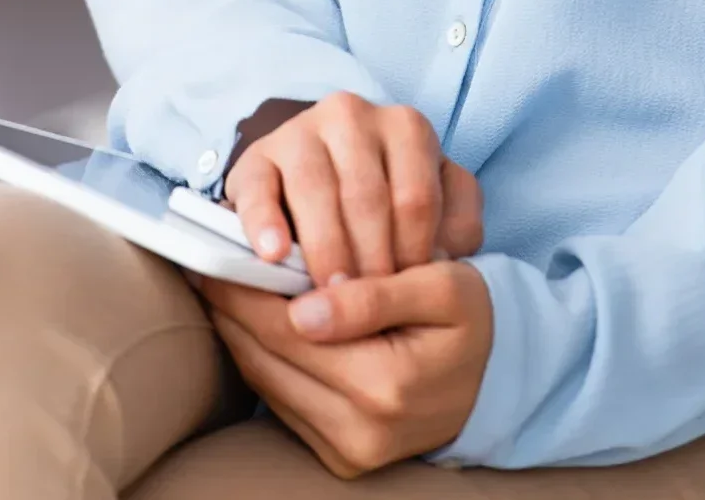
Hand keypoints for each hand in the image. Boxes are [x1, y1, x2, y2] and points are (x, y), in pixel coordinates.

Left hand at [189, 257, 492, 478]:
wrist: (496, 379)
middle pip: (268, 357)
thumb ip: (376, 295)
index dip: (248, 286)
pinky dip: (263, 357)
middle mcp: (360, 431)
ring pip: (267, 381)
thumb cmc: (471, 320)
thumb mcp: (444, 289)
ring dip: (240, 332)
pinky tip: (253, 321)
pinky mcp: (339, 457)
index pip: (290, 329)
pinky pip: (282, 401)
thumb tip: (303, 308)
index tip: (218, 248)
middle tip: (207, 260)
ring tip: (224, 285)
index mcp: (386, 385)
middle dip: (234, 306)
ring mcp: (347, 451)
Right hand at [223, 94, 482, 289]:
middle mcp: (353, 116)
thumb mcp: (437, 212)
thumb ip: (456, 227)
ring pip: (315, 189)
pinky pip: (259, 189)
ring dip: (324, 247)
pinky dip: (264, 223)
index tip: (406, 298)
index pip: (417, 196)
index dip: (414, 254)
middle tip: (367, 309)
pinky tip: (273, 256)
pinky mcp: (254, 157)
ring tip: (328, 296)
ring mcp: (300, 131)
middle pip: (366, 195)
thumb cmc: (389, 212)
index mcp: (406, 127)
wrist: (318, 196)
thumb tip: (446, 260)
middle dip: (368, 260)